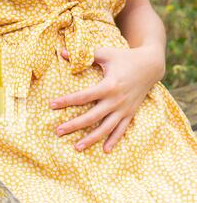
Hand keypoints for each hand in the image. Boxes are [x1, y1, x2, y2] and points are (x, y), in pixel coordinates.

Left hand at [50, 46, 164, 152]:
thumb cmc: (124, 57)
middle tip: (58, 131)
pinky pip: (121, 130)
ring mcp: (124, 109)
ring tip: (77, 147)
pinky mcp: (130, 113)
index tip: (51, 105)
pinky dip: (114, 140)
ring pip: (106, 128)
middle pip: (92, 117)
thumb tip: (61, 52)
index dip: (66, 101)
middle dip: (74, 125)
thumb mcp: (105, 53)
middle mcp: (116, 100)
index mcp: (108, 85)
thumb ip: (84, 55)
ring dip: (91, 138)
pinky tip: (105, 150)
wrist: (151, 65)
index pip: (83, 96)